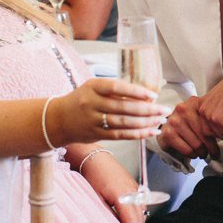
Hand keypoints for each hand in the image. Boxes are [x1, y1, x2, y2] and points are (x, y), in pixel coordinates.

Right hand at [49, 77, 166, 143]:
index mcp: (92, 87)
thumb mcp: (93, 88)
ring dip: (145, 123)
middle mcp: (91, 103)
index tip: (153, 95)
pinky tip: (151, 131)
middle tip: (164, 110)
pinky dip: (137, 134)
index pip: (117, 88)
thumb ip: (114, 90)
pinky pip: (120, 135)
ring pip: (124, 123)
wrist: (58, 119)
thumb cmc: (82, 100)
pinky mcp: (96, 134)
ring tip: (160, 120)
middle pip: (123, 108)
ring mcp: (93, 120)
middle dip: (147, 110)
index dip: (136, 92)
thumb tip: (145, 95)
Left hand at [72, 147, 147, 222]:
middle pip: (141, 218)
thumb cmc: (93, 176)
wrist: (96, 158)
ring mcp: (136, 189)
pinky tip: (130, 219)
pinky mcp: (135, 186)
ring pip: (143, 212)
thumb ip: (107, 215)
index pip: (133, 222)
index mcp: (123, 197)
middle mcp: (134, 193)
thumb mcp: (97, 199)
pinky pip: (142, 204)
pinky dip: (138, 214)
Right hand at [158, 96, 218, 160]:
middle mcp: (182, 109)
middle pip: (205, 134)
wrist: (163, 125)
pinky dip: (192, 154)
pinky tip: (194, 154)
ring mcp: (174, 121)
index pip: (211, 122)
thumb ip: (211, 118)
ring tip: (204, 154)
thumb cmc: (186, 122)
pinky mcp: (168, 133)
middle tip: (215, 153)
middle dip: (212, 147)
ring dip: (202, 152)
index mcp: (193, 102)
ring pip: (197, 144)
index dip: (218, 134)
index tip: (222, 141)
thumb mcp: (199, 114)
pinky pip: (187, 149)